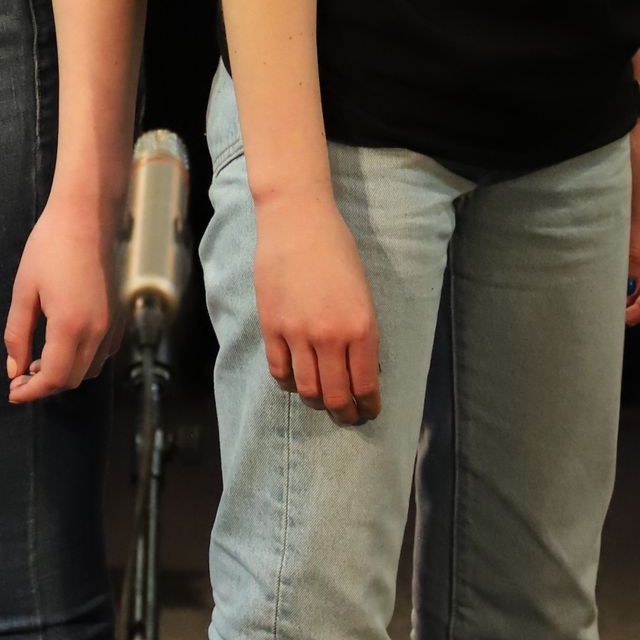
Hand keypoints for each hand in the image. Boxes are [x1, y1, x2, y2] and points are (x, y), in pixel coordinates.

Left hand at [5, 196, 119, 401]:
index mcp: (70, 326)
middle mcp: (97, 331)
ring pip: (89, 369)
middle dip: (44, 385)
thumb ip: (17, 335)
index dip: (30, 392)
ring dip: (64, 373)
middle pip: (71, 379)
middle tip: (20, 376)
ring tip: (38, 360)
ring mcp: (112, 324)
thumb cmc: (51, 247)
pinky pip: (103, 353)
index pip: (52, 378)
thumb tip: (14, 369)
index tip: (12, 392)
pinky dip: (82, 359)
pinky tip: (63, 345)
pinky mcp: (119, 316)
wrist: (87, 217)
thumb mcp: (24, 291)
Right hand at [252, 188, 380, 423]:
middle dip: (345, 413)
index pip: (365, 383)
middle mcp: (330, 336)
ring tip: (322, 403)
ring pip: (307, 389)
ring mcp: (297, 333)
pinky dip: (289, 383)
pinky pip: (279, 371)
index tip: (369, 410)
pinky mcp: (271, 327)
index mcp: (362, 326)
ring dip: (317, 403)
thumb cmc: (337, 251)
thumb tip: (362, 368)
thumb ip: (363, 332)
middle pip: (335, 396)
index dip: (368, 404)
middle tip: (348, 417)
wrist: (298, 222)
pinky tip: (296, 381)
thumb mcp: (364, 293)